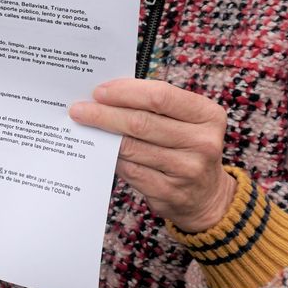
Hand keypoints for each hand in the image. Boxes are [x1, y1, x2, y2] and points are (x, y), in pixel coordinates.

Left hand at [68, 78, 235, 231]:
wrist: (206, 196)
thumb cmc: (186, 147)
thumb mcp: (186, 122)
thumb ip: (155, 107)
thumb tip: (106, 96)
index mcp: (208, 115)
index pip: (160, 96)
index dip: (125, 92)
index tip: (99, 91)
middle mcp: (203, 142)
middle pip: (141, 122)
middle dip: (104, 114)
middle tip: (79, 109)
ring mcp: (187, 170)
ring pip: (131, 147)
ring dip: (103, 136)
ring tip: (84, 127)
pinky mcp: (169, 192)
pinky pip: (129, 170)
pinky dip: (110, 158)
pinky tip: (99, 150)